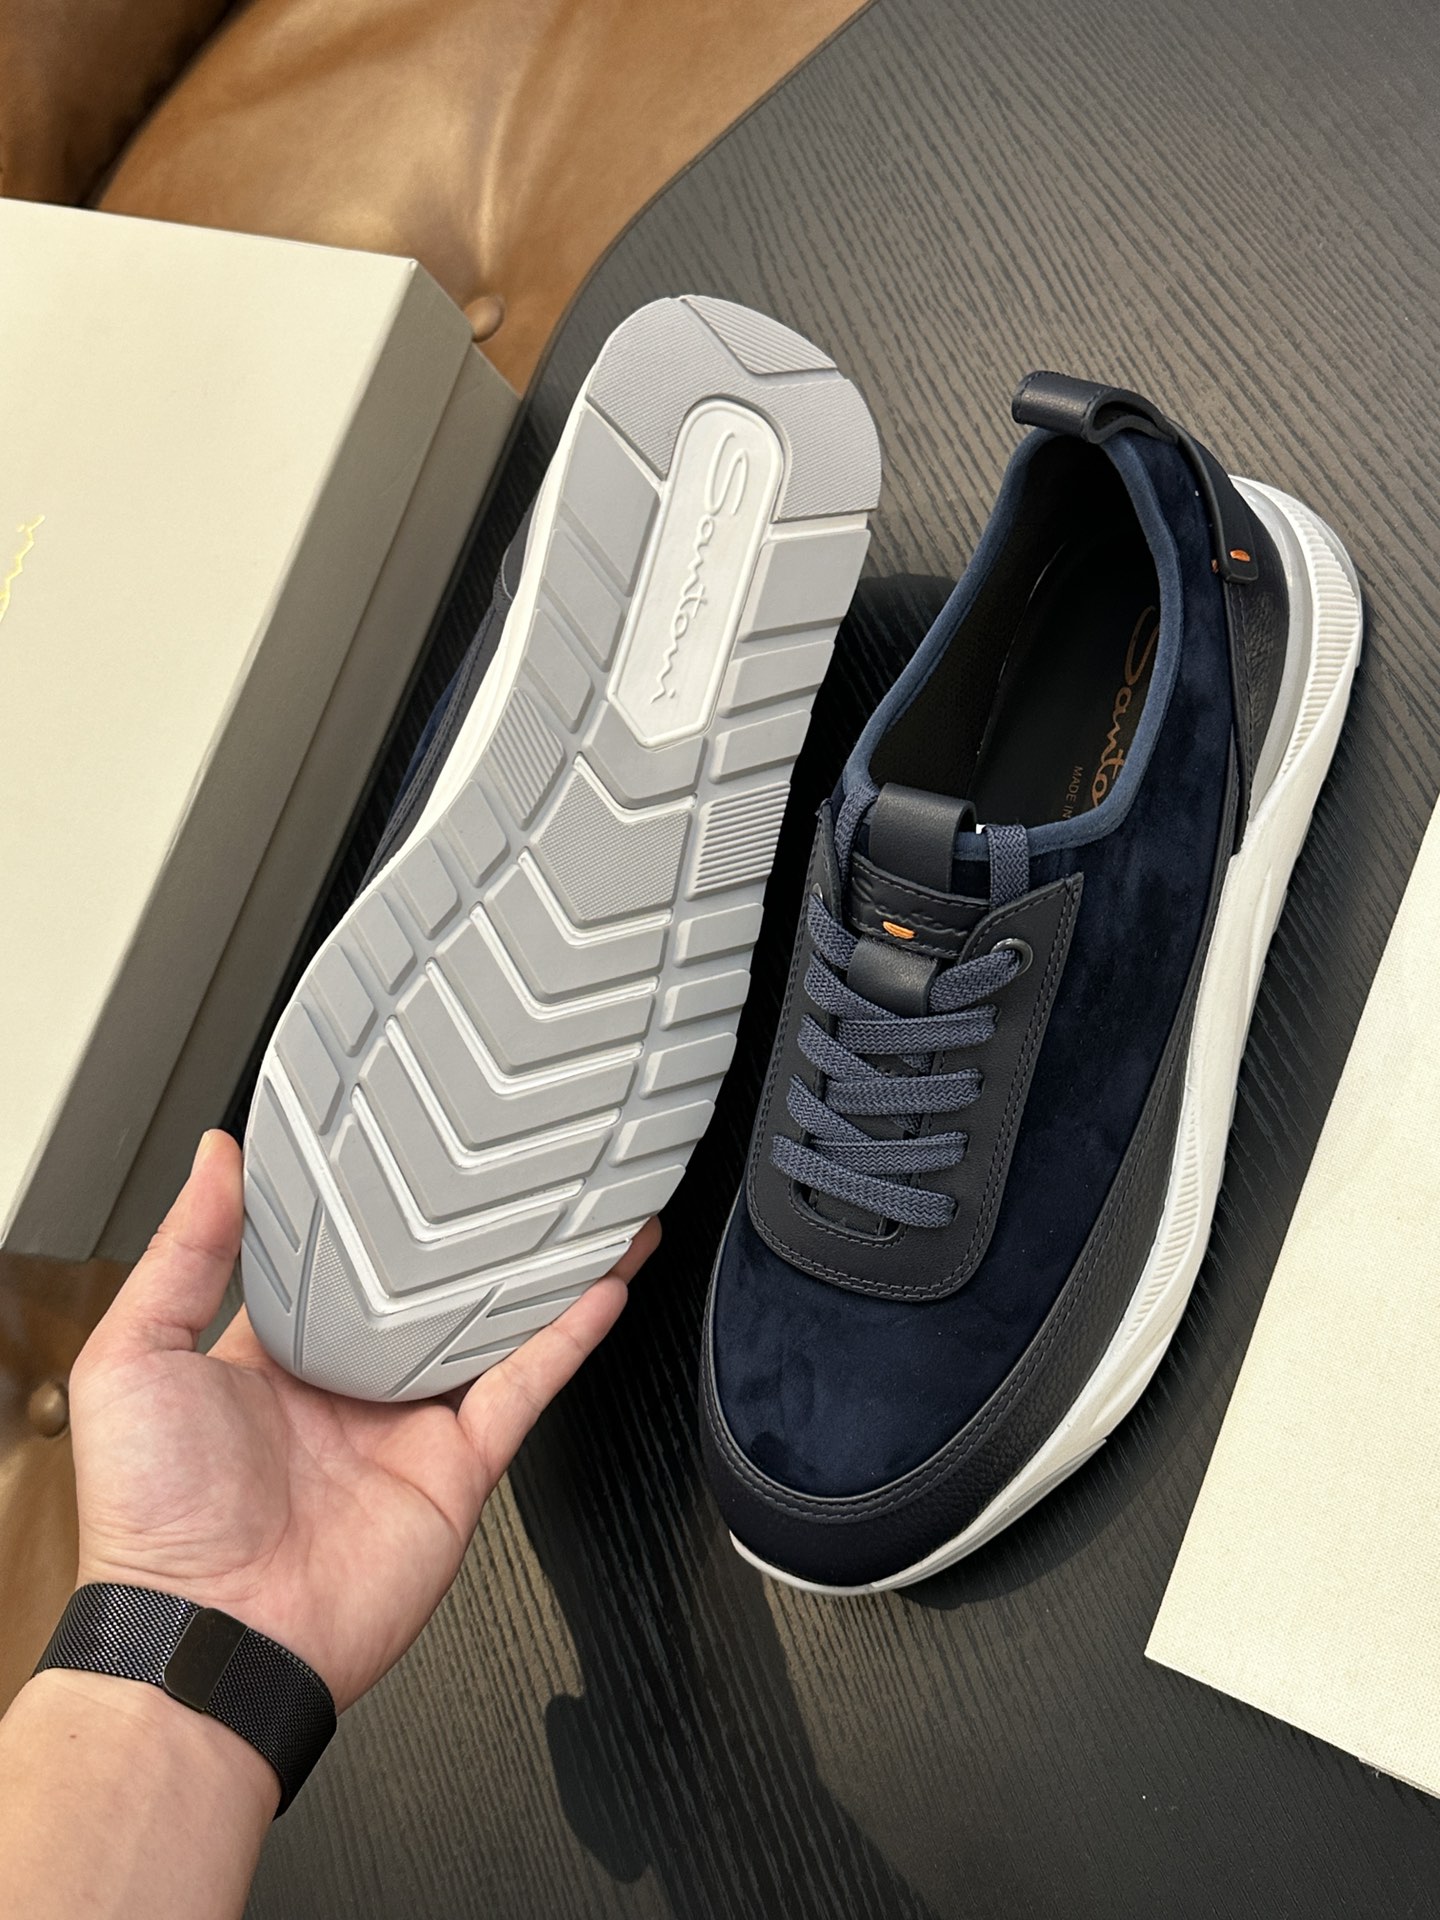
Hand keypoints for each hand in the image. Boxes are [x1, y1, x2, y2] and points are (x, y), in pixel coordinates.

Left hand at [68, 1131, 656, 1710]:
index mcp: (274, 1356)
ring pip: (490, 1326)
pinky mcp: (460, 1465)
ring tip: (577, 1200)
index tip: (394, 1141)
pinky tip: (605, 1279)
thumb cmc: (155, 1522)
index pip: (336, 1261)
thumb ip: (182, 1254)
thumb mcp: (136, 1358)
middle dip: (464, 1230)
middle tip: (502, 1157)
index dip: (365, 1206)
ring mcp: (411, 1425)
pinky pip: (526, 1385)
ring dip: (537, 1268)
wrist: (215, 1637)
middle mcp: (350, 1386)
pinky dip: (569, 1333)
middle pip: (426, 1288)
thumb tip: (215, 1160)